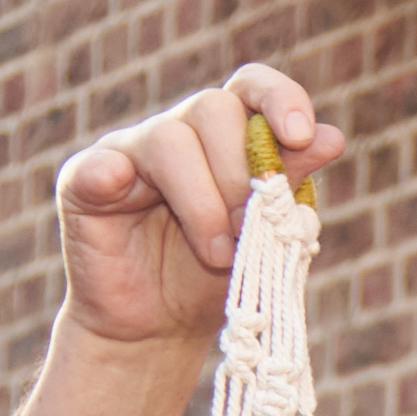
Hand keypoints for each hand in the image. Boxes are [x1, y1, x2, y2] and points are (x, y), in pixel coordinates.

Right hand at [52, 63, 347, 353]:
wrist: (159, 328)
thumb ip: (289, 183)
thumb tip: (332, 136)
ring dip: (204, 203)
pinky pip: (97, 164)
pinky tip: (122, 186)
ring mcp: (126, 152)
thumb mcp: (262, 232)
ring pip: (169, 141)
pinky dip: (113, 173)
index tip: (301, 135)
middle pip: (213, 109)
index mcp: (224, 137)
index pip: (251, 87)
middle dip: (241, 172)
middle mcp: (176, 132)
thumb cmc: (214, 276)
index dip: (279, 98)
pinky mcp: (84, 183)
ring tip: (219, 255)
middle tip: (249, 228)